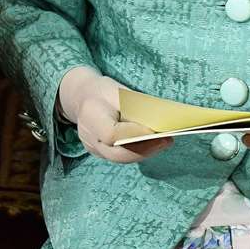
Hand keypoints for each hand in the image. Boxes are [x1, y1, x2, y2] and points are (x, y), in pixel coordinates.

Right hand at [56, 65, 170, 163]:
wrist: (82, 96)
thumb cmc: (105, 91)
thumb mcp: (120, 92)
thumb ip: (135, 108)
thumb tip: (161, 121)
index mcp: (91, 115)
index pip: (111, 134)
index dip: (134, 134)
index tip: (155, 131)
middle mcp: (88, 136)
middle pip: (116, 153)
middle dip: (145, 148)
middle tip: (167, 140)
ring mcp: (91, 147)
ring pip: (119, 157)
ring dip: (144, 152)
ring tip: (165, 143)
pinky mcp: (98, 151)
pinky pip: (118, 155)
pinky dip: (136, 152)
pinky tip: (153, 145)